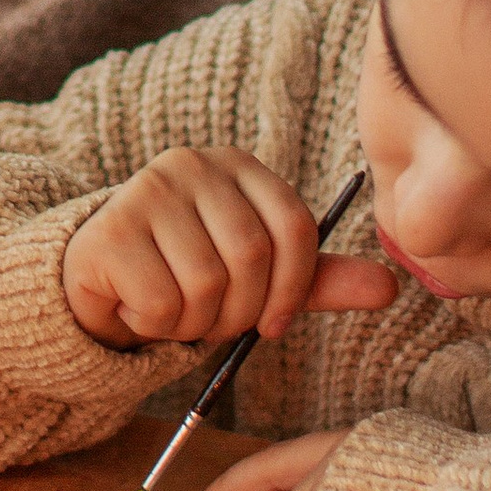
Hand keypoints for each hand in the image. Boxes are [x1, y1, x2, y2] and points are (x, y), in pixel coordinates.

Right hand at [61, 151, 394, 349]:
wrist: (99, 282)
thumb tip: (391, 287)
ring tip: (176, 311)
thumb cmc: (186, 274)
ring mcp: (147, 191)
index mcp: (239, 167)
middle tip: (213, 323)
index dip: (294, 287)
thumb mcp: (258, 277)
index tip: (274, 323)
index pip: (295, 225)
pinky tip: (139, 308)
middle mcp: (193, 164)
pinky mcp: (110, 229)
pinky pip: (160, 301)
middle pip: (251, 256)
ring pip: (205, 283)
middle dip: (239, 312)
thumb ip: (317, 279)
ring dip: (195, 323)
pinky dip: (156, 325)